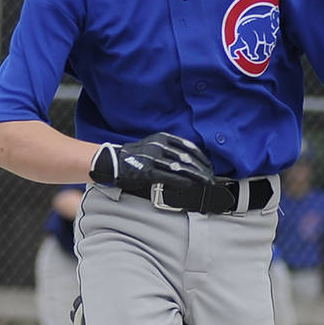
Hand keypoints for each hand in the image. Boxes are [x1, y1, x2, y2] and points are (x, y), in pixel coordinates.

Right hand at [90, 132, 213, 197]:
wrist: (112, 161)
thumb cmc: (136, 156)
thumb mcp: (153, 145)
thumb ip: (170, 150)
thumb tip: (190, 161)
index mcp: (162, 138)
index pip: (189, 147)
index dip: (202, 158)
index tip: (210, 167)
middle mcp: (158, 146)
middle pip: (187, 158)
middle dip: (202, 170)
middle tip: (211, 178)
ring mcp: (152, 159)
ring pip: (181, 168)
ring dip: (196, 177)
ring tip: (205, 183)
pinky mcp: (147, 172)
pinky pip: (169, 177)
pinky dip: (182, 182)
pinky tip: (190, 186)